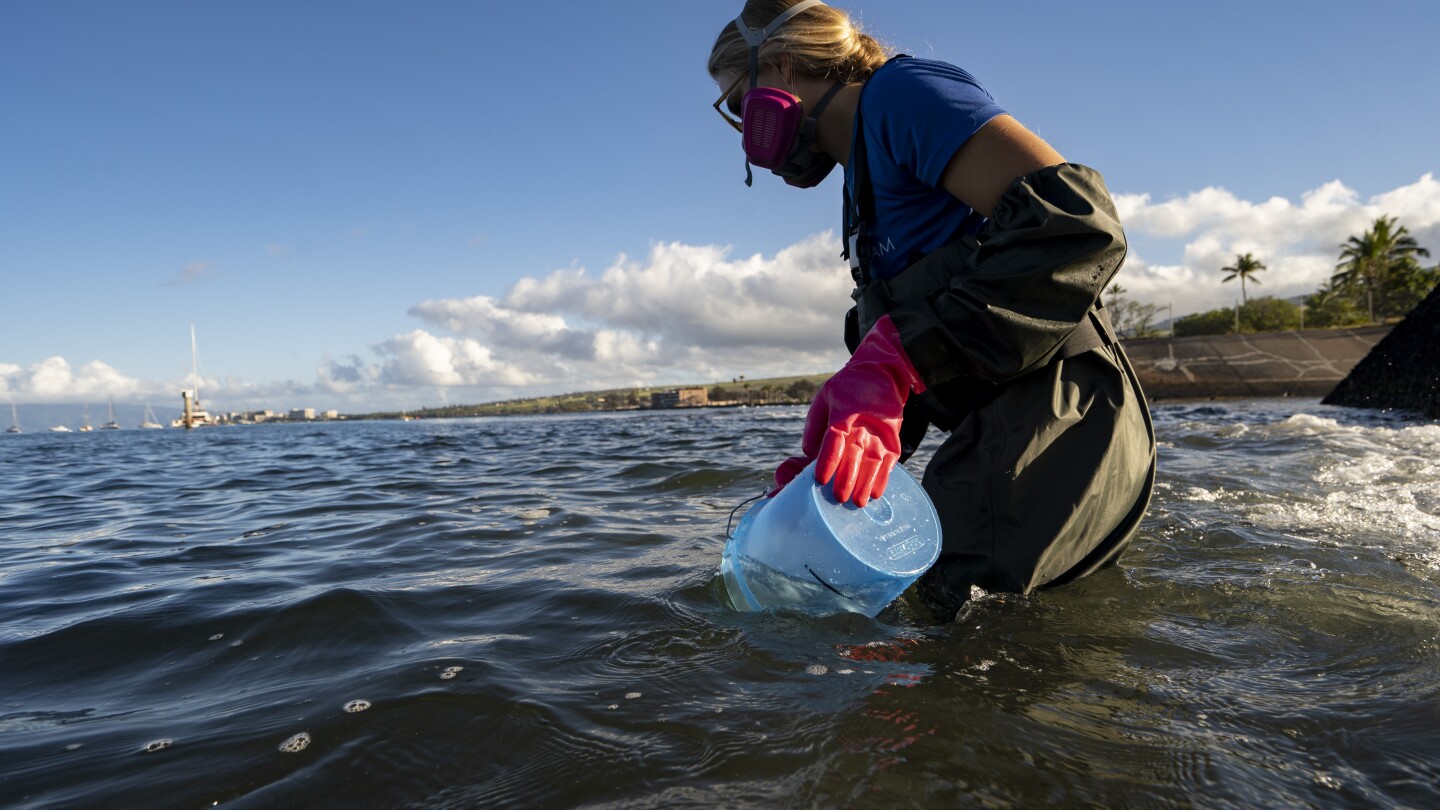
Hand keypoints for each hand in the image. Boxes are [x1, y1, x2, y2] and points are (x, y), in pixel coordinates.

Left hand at [771, 315, 925, 506]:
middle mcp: (864, 424)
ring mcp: (881, 432)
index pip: (835, 438)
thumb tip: (807, 452)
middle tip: (839, 498)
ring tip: (858, 502)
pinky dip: (883, 478)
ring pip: (874, 461)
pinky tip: (876, 494)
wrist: (883, 372)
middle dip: (847, 478)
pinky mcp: (893, 438)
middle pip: (855, 454)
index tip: (820, 479)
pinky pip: (889, 462)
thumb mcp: (825, 397)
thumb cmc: (848, 387)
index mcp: (844, 412)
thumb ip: (815, 425)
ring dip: (866, 483)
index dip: (828, 460)